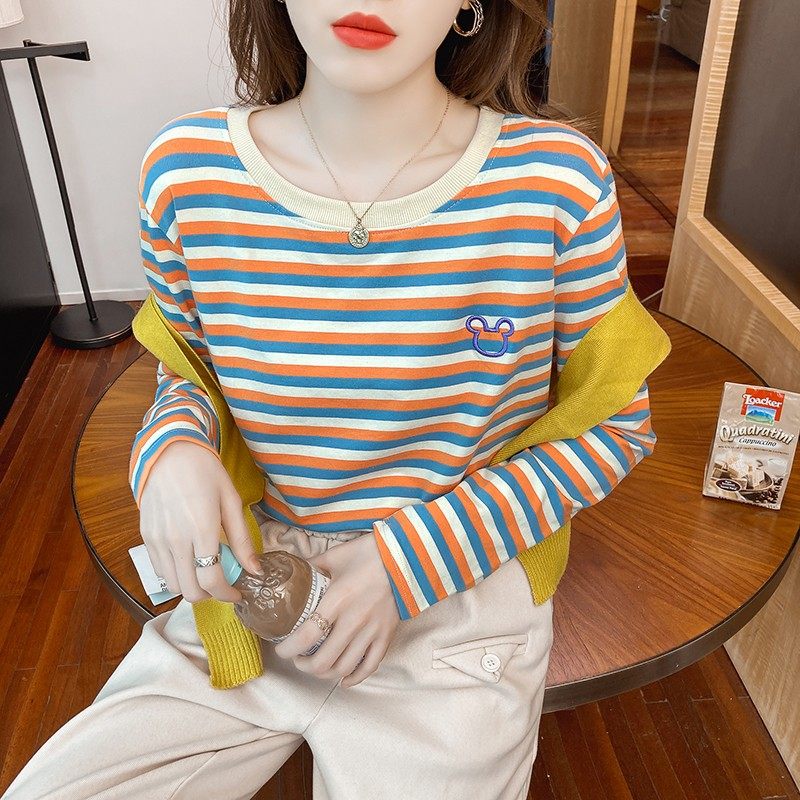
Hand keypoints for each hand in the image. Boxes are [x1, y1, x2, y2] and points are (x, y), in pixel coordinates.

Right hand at [138, 440, 263, 603]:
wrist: (169, 452)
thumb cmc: (206, 473)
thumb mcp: (232, 501)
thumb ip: (242, 540)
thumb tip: (255, 570)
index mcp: (202, 529)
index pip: (211, 580)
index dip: (227, 594)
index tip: (238, 593)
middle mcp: (176, 539)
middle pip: (190, 590)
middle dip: (211, 595)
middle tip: (223, 583)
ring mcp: (157, 540)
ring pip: (173, 585)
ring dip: (191, 587)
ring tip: (206, 572)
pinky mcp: (145, 537)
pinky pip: (159, 571)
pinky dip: (176, 575)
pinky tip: (189, 561)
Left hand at [272, 533, 400, 687]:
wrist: (405, 556)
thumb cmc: (368, 553)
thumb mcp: (334, 556)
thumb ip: (312, 566)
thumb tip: (294, 571)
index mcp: (337, 600)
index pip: (306, 636)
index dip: (288, 649)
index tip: (281, 649)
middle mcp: (354, 620)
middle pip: (323, 661)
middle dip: (304, 665)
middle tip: (297, 658)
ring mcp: (372, 631)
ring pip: (344, 668)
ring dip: (325, 674)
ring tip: (316, 666)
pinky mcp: (386, 635)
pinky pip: (370, 666)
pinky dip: (354, 678)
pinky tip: (343, 679)